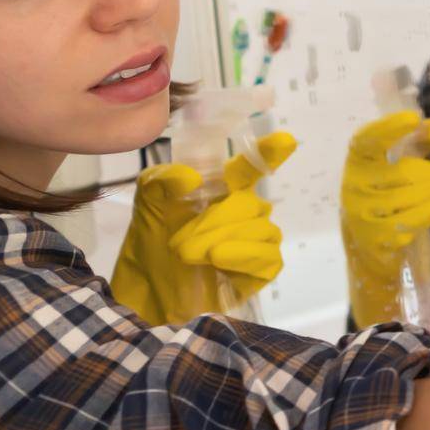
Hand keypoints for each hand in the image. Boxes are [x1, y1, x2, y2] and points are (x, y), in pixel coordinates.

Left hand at [112, 131, 296, 324]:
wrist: (145, 289)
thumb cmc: (151, 242)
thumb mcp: (147, 203)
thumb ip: (161, 181)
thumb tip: (192, 178)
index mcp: (224, 190)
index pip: (253, 167)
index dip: (271, 153)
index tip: (285, 140)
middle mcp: (246, 213)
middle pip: (250, 204)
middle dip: (213, 221)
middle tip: (178, 243)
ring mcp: (255, 242)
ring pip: (261, 229)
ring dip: (222, 239)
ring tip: (188, 255)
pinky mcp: (258, 271)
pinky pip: (269, 258)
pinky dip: (244, 255)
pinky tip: (218, 258)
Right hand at [341, 111, 429, 326]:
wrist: (365, 245)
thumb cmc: (385, 193)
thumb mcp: (398, 162)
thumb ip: (420, 141)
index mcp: (357, 162)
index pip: (366, 141)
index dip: (387, 128)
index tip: (413, 118)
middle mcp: (355, 187)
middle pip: (405, 173)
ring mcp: (366, 215)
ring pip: (415, 197)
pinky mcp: (380, 237)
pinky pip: (418, 219)